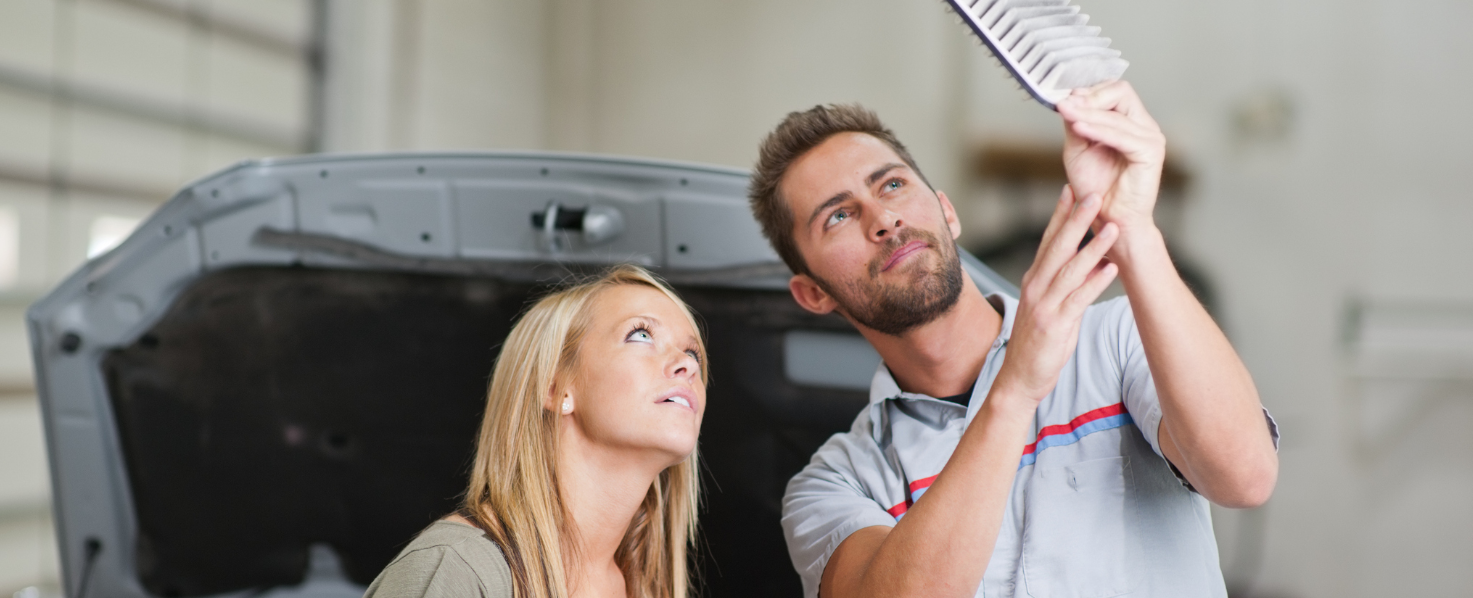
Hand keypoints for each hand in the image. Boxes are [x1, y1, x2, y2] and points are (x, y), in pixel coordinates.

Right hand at [995, 186, 1118, 402]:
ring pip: (1070, 270)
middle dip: (1076, 219)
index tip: (1072, 190)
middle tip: (1092, 194)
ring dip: (1093, 247)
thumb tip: (1091, 261)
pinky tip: (1110, 269)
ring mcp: (1044, 306)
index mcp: (1034, 280)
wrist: (1019, 378)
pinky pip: (1078, 299)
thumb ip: (1065, 283)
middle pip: (1058, 247)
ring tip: (1112, 228)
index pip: (1047, 240)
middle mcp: (1036, 288)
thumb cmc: (1036, 343)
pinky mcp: (1055, 325)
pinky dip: (1094, 283)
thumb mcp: (1047, 306)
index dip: (1060, 214)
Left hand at [1056, 81, 1164, 239]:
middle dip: (1090, 97)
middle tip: (1065, 103)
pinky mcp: (1151, 152)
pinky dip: (1098, 129)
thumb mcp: (1078, 149)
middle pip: (1121, 91)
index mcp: (1130, 122)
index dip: (1089, 91)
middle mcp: (1144, 126)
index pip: (1114, 90)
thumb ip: (1076, 124)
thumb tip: (1069, 99)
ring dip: (1087, 112)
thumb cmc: (1096, 188)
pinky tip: (1078, 127)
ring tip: (1065, 112)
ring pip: (1117, 113)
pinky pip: (1122, 135)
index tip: (1064, 97)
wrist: (1109, 220)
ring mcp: (1151, 138)